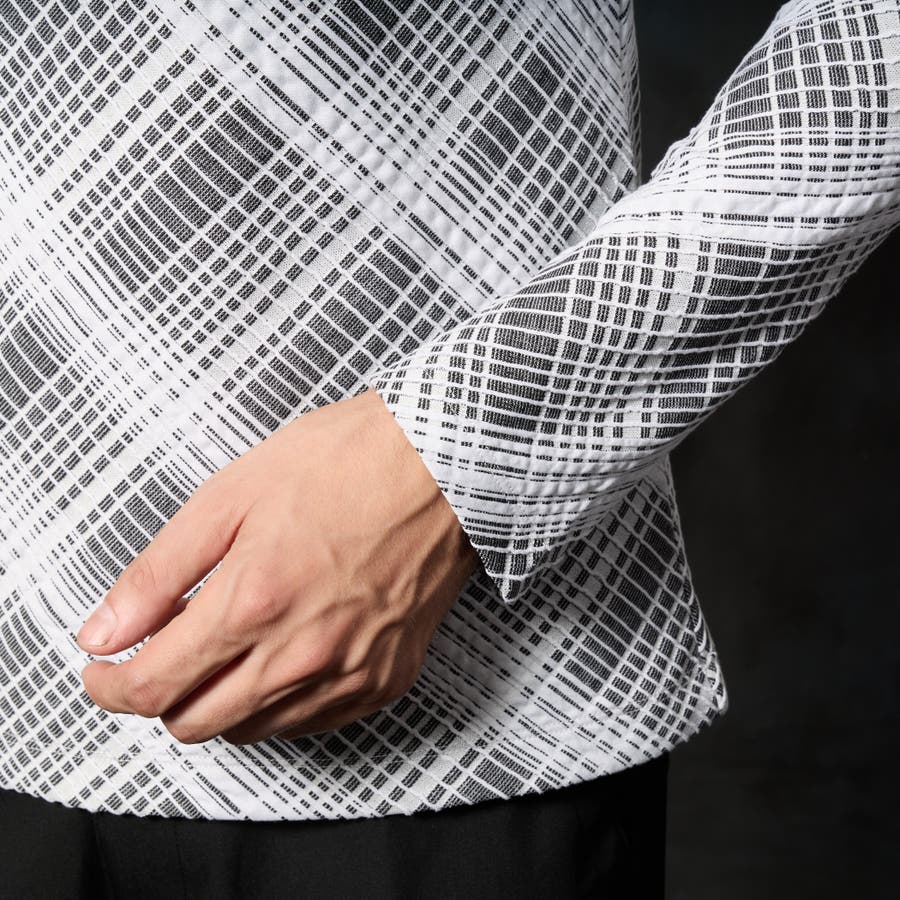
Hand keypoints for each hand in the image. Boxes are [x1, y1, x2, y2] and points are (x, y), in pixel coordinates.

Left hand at [76, 388, 480, 743]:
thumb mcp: (232, 495)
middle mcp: (301, 655)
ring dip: (216, 701)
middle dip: (158, 696)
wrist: (442, 465)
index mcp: (253, 603)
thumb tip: (103, 631)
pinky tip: (278, 657)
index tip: (103, 669)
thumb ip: (159, 572)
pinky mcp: (385, 680)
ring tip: (223, 648)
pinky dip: (275, 703)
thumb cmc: (346, 463)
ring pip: (250, 731)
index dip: (110, 685)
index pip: (152, 687)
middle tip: (159, 653)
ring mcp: (348, 675)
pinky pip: (309, 725)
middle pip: (195, 723)